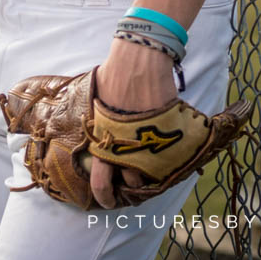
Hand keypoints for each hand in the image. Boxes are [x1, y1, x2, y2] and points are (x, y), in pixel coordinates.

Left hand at [90, 38, 178, 208]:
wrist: (138, 57)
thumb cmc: (113, 73)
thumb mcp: (95, 100)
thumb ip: (96, 122)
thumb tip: (91, 130)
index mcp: (103, 139)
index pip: (100, 180)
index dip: (104, 196)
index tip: (107, 202)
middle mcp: (125, 145)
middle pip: (130, 181)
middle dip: (131, 186)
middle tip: (133, 183)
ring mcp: (148, 139)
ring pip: (151, 171)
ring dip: (150, 170)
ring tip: (150, 161)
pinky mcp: (167, 131)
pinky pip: (169, 154)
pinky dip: (168, 156)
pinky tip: (167, 151)